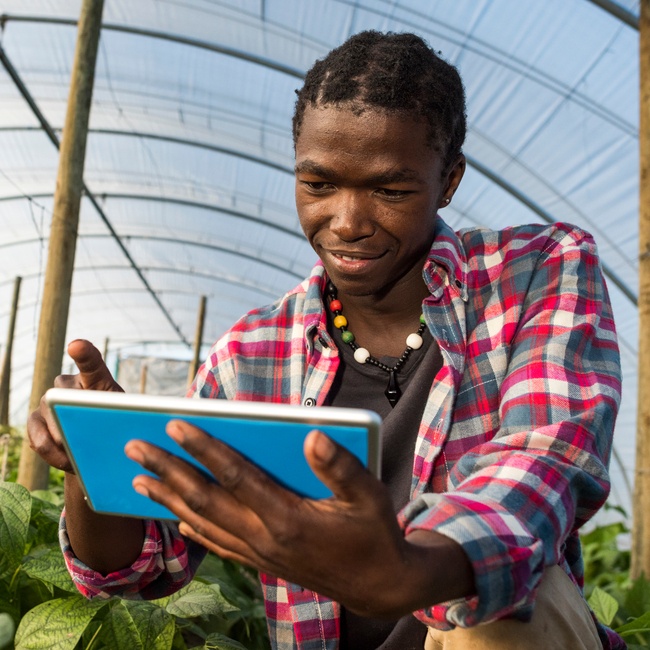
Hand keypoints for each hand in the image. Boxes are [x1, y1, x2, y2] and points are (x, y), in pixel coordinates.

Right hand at [27, 339, 122, 471]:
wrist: (97, 446)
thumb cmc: (116, 426)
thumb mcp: (124, 420)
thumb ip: (115, 417)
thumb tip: (100, 428)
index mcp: (96, 379)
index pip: (91, 362)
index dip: (84, 353)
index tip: (76, 346)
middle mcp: (67, 384)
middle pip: (63, 394)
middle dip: (69, 418)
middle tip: (80, 439)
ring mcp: (47, 401)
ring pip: (47, 418)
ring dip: (61, 443)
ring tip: (76, 459)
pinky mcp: (34, 421)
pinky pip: (36, 438)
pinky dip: (51, 454)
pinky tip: (65, 461)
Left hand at [124, 420, 473, 617]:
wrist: (380, 586)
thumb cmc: (375, 534)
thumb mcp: (370, 496)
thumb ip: (340, 467)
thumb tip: (312, 434)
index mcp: (287, 518)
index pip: (235, 476)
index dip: (203, 448)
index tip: (174, 424)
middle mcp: (264, 538)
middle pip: (204, 499)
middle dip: (167, 470)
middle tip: (134, 447)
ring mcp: (259, 553)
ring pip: (202, 523)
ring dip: (168, 499)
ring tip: (138, 480)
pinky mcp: (261, 562)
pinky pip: (216, 544)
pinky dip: (191, 528)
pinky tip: (177, 518)